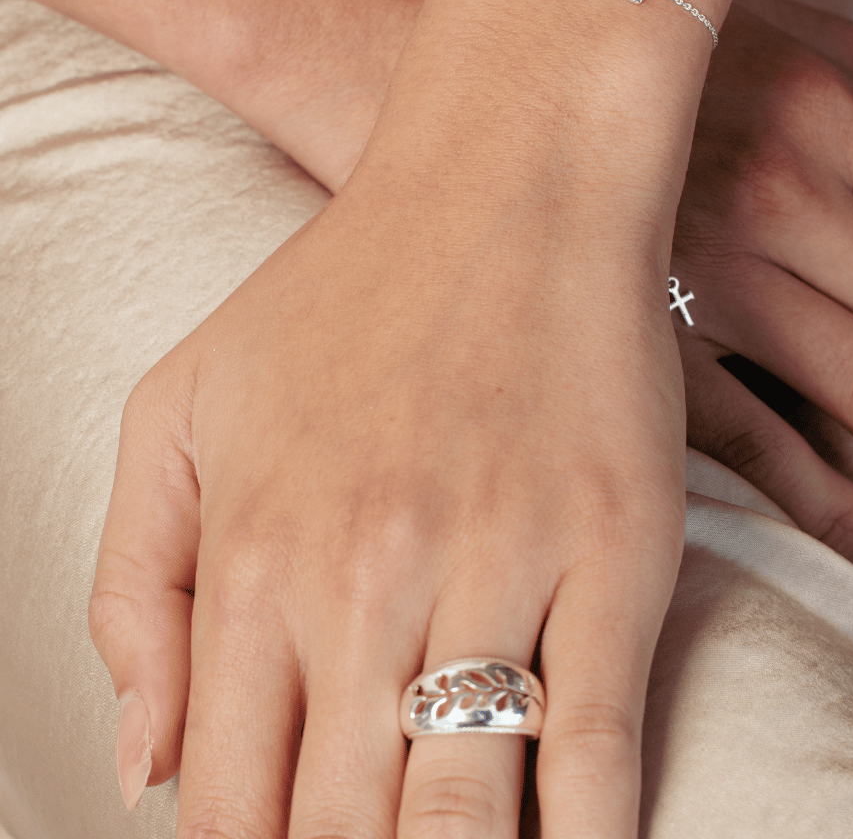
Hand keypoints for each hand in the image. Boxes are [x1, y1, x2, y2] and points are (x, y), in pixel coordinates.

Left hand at [87, 0, 694, 834]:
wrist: (506, 184)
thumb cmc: (346, 292)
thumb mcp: (184, 405)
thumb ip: (134, 587)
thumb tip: (148, 766)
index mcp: (254, 553)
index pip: (230, 806)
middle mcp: (366, 578)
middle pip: (341, 833)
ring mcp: (499, 564)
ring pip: (464, 816)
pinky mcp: (614, 552)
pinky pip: (596, 749)